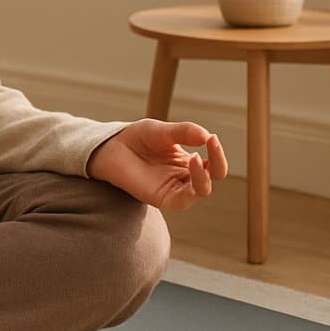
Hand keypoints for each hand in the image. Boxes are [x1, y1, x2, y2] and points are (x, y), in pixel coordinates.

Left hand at [86, 120, 228, 211]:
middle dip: (219, 161)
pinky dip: (192, 184)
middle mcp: (184, 177)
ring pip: (203, 189)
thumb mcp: (162, 131)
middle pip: (214, 176)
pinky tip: (190, 164)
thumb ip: (184, 132)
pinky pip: (185, 199)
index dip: (217, 152)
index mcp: (187, 162)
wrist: (110, 148)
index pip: (214, 162)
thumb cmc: (136, 139)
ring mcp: (174, 189)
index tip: (212, 137)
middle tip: (212, 142)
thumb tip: (208, 136)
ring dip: (205, 174)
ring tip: (196, 156)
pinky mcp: (162, 198)